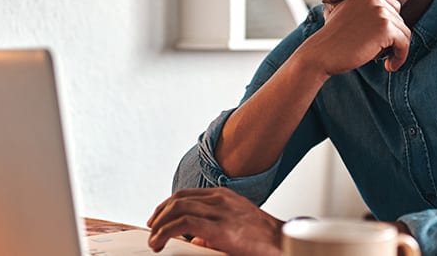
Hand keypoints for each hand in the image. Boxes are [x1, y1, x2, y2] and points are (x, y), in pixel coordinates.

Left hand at [147, 187, 283, 255]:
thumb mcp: (238, 225)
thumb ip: (216, 229)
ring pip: (178, 208)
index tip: (159, 217)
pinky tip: (159, 241)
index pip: (188, 194)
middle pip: (179, 199)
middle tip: (152, 227)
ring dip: (160, 223)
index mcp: (225, 197)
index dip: (168, 204)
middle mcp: (221, 200)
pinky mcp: (219, 229)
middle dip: (160, 213)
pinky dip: (166, 231)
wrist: (284, 243)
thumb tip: (197, 240)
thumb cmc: (264, 238)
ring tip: (154, 238)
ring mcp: (220, 212)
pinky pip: (183, 224)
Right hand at [303, 0, 410, 73]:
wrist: (320, 54)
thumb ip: (367, 12)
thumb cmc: (333, 41)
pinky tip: (389, 66)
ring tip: (386, 61)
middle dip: (392, 39)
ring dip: (397, 49)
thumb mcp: (348, 16)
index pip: (392, 8)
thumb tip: (392, 22)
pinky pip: (404, 43)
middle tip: (380, 54)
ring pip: (404, 32)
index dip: (389, 28)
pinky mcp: (385, 27)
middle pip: (399, 20)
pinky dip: (400, 57)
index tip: (381, 43)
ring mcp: (380, 11)